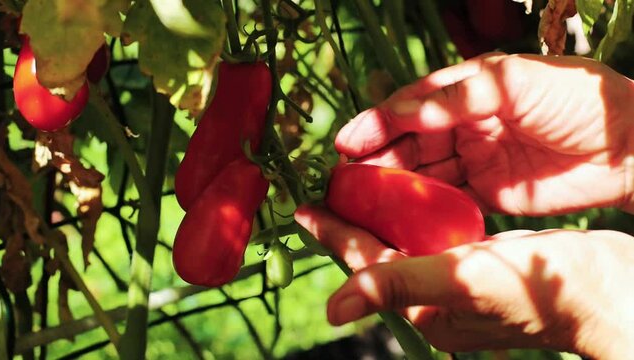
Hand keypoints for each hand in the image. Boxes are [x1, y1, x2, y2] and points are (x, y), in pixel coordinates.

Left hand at [295, 205, 633, 356]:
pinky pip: (434, 235)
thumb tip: (335, 310)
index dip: (332, 235)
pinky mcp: (481, 263)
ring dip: (380, 214)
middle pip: (379, 253)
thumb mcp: (463, 281)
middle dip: (350, 222)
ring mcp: (458, 280)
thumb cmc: (541, 291)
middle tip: (325, 189)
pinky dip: (416, 213)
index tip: (302, 209)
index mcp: (424, 309)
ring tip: (359, 186)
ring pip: (405, 242)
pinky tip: (409, 194)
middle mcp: (436, 298)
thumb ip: (398, 285)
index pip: (364, 264)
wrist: (608, 288)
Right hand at [336, 53, 633, 214]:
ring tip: (360, 201)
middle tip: (344, 180)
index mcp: (467, 89)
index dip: (375, 123)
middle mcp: (464, 123)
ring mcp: (474, 158)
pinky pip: (445, 199)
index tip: (345, 142)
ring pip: (421, 172)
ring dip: (392, 185)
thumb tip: (401, 112)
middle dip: (376, 159)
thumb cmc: (578, 100)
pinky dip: (421, 208)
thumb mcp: (516, 83)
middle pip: (408, 142)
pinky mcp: (486, 192)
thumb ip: (458, 97)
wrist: (629, 147)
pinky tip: (398, 217)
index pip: (410, 106)